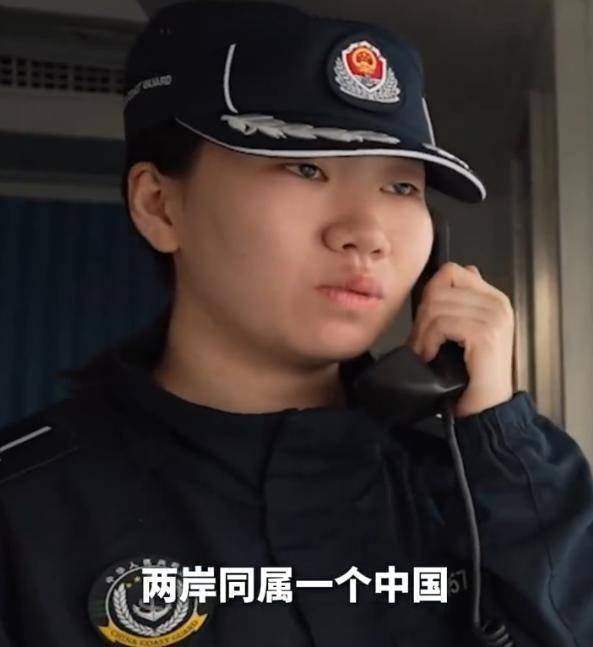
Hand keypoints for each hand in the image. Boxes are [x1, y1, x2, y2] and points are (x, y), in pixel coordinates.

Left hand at [405, 262, 514, 417]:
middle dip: (422, 317)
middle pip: (439, 288)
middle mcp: (497, 303)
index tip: (426, 323)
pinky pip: (442, 323)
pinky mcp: (485, 333)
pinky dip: (429, 341)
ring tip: (425, 352)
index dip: (430, 294)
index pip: (451, 271)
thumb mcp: (462, 332)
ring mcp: (494, 317)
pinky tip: (431, 356)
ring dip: (422, 333)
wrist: (486, 409)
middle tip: (420, 343)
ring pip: (437, 306)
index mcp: (493, 298)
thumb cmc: (469, 375)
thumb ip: (460, 303)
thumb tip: (457, 271)